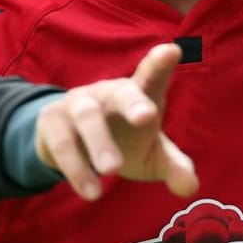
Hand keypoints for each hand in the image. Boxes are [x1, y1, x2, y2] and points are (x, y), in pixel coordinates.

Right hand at [35, 43, 197, 200]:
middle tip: (147, 116)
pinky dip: (76, 168)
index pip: (152, 75)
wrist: (71, 146)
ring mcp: (78, 103)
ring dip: (98, 142)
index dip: (160, 63)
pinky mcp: (52, 122)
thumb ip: (173, 167)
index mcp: (140, 94)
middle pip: (121, 91)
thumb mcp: (151, 157)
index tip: (172, 51)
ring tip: (111, 172)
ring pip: (87, 115)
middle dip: (134, 101)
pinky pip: (62, 143)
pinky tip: (92, 192)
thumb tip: (191, 187)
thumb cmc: (123, 142)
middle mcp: (109, 93)